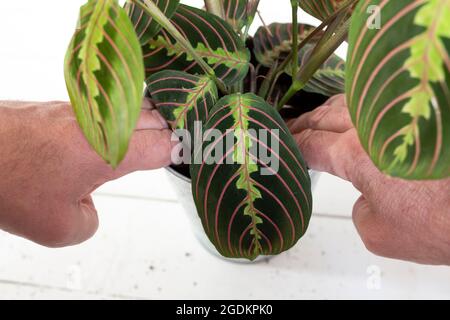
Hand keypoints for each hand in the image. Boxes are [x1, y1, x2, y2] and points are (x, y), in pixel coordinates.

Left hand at [0, 100, 172, 246]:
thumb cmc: (11, 182)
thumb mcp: (60, 227)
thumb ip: (89, 222)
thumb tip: (88, 206)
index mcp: (112, 152)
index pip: (163, 144)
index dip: (181, 148)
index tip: (191, 151)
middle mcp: (103, 124)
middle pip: (155, 117)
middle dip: (172, 126)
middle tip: (183, 136)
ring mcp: (84, 110)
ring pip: (132, 106)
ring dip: (148, 117)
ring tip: (156, 129)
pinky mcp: (65, 106)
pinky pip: (109, 106)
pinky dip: (123, 115)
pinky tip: (119, 127)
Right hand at [289, 94, 449, 264]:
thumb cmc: (443, 221)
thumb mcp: (379, 234)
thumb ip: (359, 210)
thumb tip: (367, 194)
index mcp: (355, 153)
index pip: (310, 143)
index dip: (292, 143)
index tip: (282, 144)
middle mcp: (373, 125)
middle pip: (325, 114)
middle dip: (305, 122)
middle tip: (293, 128)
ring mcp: (397, 114)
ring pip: (351, 99)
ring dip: (330, 110)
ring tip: (320, 119)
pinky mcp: (419, 114)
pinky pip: (378, 102)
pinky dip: (359, 106)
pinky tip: (359, 115)